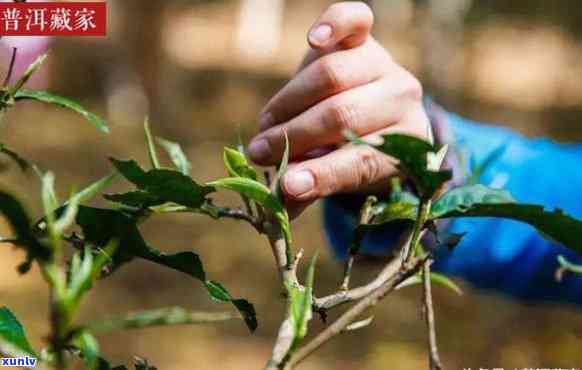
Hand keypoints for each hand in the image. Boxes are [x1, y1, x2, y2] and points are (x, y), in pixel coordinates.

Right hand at [249, 1, 430, 216]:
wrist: (375, 112)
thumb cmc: (355, 149)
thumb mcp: (342, 175)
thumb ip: (314, 185)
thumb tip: (279, 201)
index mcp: (404, 145)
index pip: (361, 160)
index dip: (321, 174)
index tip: (285, 185)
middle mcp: (402, 100)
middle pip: (341, 114)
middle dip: (294, 136)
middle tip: (259, 153)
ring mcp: (385, 64)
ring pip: (331, 76)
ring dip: (289, 102)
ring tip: (266, 124)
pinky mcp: (366, 38)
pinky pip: (355, 20)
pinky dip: (333, 25)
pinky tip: (313, 40)